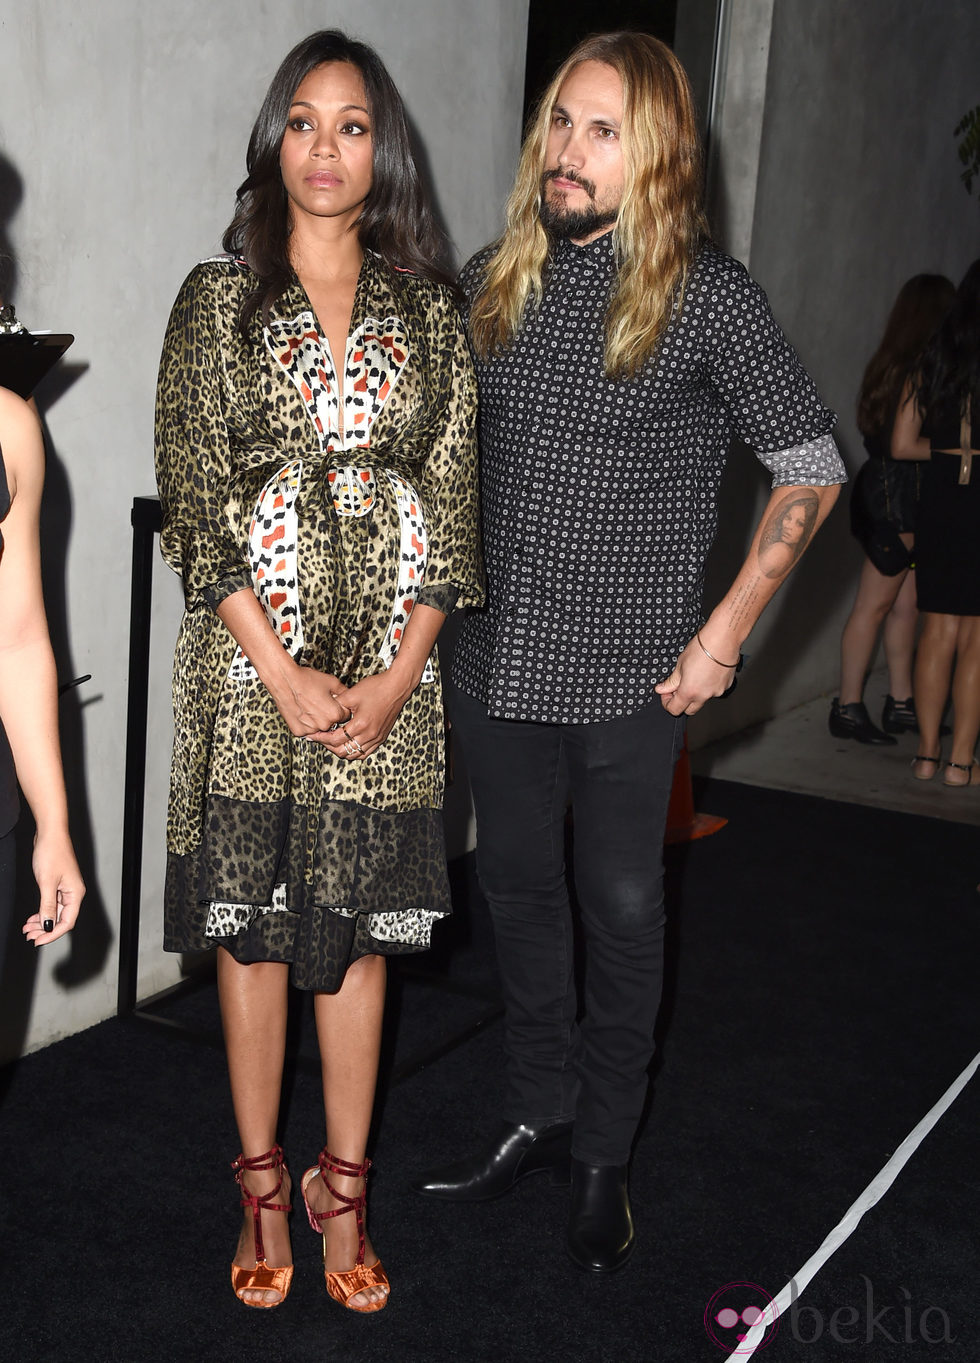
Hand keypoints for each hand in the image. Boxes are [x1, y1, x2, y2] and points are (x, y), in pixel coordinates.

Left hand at [22, 828, 84, 945]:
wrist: (50, 833)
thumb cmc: (52, 853)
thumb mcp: (46, 882)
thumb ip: (47, 906)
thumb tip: (47, 925)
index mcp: (75, 894)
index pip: (66, 922)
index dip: (52, 934)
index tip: (38, 941)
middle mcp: (72, 893)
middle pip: (60, 919)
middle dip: (44, 930)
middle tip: (29, 936)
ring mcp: (65, 889)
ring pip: (54, 913)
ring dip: (41, 922)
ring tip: (27, 928)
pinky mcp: (57, 885)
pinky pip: (50, 904)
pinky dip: (41, 912)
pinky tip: (32, 918)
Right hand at [272, 665, 352, 737]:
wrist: (284, 680)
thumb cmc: (307, 679)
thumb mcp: (331, 682)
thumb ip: (344, 692)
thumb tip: (351, 698)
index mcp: (334, 714)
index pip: (345, 716)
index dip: (340, 708)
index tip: (333, 702)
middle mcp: (323, 725)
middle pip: (333, 724)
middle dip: (329, 715)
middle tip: (319, 703)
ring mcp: (310, 729)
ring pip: (319, 728)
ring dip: (317, 721)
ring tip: (310, 707)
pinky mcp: (298, 731)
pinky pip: (307, 731)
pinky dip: (305, 724)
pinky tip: (302, 712)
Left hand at [314, 670, 412, 759]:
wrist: (396, 687)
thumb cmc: (376, 688)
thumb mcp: (351, 694)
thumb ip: (336, 704)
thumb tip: (323, 710)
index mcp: (360, 724)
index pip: (335, 739)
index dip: (321, 738)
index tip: (313, 735)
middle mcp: (369, 735)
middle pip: (343, 750)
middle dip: (328, 746)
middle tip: (320, 738)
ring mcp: (376, 738)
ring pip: (354, 754)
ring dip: (341, 750)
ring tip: (332, 742)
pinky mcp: (381, 737)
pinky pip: (365, 752)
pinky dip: (354, 751)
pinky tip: (347, 744)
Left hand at [654, 637, 737, 715]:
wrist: (723, 640)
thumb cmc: (702, 648)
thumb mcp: (680, 664)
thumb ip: (671, 681)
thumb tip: (662, 689)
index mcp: (689, 692)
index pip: (674, 709)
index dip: (667, 703)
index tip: (666, 694)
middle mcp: (704, 695)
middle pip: (689, 710)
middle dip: (682, 702)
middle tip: (678, 688)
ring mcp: (717, 692)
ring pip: (703, 699)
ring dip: (696, 693)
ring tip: (694, 675)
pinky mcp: (726, 685)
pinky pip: (714, 691)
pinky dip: (708, 686)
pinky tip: (707, 673)